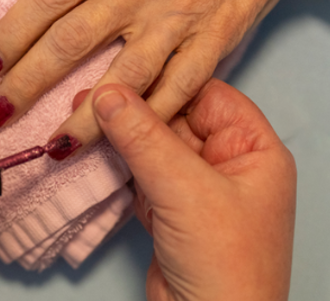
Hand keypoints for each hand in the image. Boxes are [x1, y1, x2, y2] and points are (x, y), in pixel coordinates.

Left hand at [0, 0, 329, 146]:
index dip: (11, 34)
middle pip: (71, 42)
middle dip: (28, 83)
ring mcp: (180, 18)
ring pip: (122, 77)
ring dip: (83, 117)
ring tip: (50, 147)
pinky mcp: (215, 42)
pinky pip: (177, 89)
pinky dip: (148, 117)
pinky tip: (121, 143)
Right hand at [93, 80, 295, 299]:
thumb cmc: (226, 264)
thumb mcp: (185, 190)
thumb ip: (144, 137)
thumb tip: (107, 91)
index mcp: (252, 149)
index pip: (204, 93)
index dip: (163, 79)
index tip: (120, 66)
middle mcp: (227, 163)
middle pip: (173, 118)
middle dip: (132, 108)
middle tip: (86, 92)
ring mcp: (196, 188)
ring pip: (151, 145)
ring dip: (117, 136)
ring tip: (76, 115)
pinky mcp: (168, 210)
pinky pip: (138, 173)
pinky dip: (114, 163)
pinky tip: (87, 148)